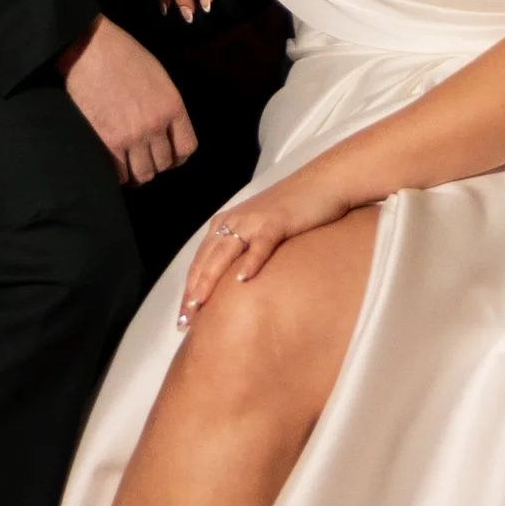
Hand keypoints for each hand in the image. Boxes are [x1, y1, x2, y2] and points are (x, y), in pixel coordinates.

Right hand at [61, 15, 196, 184]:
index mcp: (173, 106)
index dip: (178, 157)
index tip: (168, 156)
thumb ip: (166, 106)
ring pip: (143, 174)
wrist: (90, 49)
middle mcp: (156, 125)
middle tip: (143, 159)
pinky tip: (113, 164)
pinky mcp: (107, 142)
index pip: (187, 148)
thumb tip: (165, 130)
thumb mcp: (159, 77)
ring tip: (128, 166)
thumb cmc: (124, 56)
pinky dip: (117, 174)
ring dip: (137, 173)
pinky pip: (119, 175)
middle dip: (155, 163)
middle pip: (164, 164)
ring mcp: (132, 136)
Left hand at [177, 161, 359, 324]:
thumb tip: (233, 287)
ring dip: (210, 280)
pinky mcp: (276, 222)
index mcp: (225, 224)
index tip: (182, 319)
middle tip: (184, 322)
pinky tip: (243, 280)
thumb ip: (243, 251)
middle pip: (206, 261)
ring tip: (200, 305)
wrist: (323, 183)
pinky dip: (250, 262)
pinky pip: (260, 245)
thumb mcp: (259, 230)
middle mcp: (233, 221)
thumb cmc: (292, 211)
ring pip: (224, 254)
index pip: (200, 262)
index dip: (189, 290)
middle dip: (193, 292)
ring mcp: (253, 221)